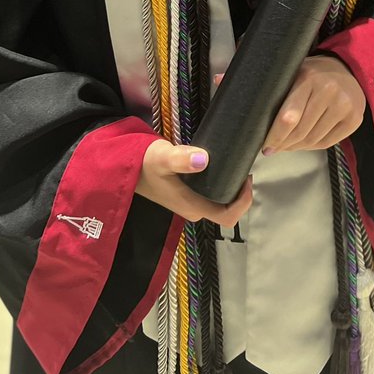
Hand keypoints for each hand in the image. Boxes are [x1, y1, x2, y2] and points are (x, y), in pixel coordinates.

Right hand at [136, 140, 251, 227]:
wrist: (126, 167)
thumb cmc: (145, 163)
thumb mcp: (162, 157)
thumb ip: (180, 159)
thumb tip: (203, 160)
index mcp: (192, 206)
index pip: (227, 216)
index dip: (243, 202)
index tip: (246, 178)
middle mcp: (194, 209)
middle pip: (227, 209)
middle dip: (240, 191)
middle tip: (242, 165)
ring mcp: (190, 203)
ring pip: (219, 201)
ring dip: (231, 187)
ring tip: (235, 163)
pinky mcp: (187, 195)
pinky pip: (212, 194)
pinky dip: (221, 183)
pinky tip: (221, 165)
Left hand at [262, 55, 365, 154]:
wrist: (347, 69)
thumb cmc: (314, 73)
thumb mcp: (295, 74)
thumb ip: (281, 94)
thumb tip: (263, 126)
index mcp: (308, 77)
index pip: (289, 117)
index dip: (275, 136)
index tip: (266, 146)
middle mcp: (328, 90)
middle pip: (300, 132)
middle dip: (284, 144)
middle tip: (275, 147)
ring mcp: (344, 105)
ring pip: (313, 140)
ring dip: (297, 146)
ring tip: (289, 144)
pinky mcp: (354, 119)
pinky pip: (327, 143)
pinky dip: (312, 146)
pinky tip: (304, 142)